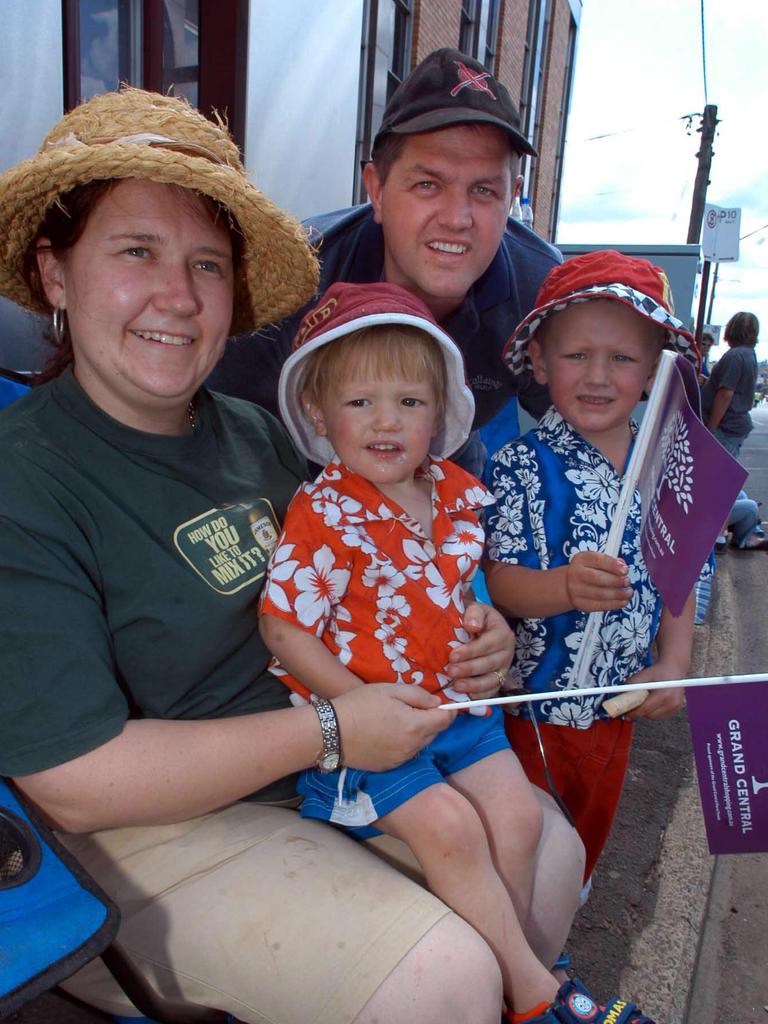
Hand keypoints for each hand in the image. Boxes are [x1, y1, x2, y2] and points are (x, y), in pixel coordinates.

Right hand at [333, 684, 455, 770]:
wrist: (331, 731)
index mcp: (415, 726)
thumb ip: (418, 695)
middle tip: (412, 707)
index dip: (447, 709)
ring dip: (418, 732)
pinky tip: (388, 734)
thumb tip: (438, 703)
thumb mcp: (389, 690)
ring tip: (397, 720)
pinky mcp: (390, 766)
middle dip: (431, 720)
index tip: (439, 702)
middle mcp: (412, 747)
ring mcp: (401, 759)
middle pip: (435, 733)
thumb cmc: (360, 704)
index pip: (446, 720)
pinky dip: (405, 743)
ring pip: (421, 744)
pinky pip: (407, 753)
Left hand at [445, 602, 514, 698]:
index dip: (471, 651)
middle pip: (489, 664)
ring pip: (492, 680)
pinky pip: (493, 690)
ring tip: (457, 686)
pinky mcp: (499, 679)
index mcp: (502, 633)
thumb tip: (471, 625)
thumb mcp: (476, 608)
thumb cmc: (475, 618)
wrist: (480, 625)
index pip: (488, 644)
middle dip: (469, 669)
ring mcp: (504, 667)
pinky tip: (468, 696)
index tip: (453, 656)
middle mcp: (507, 652)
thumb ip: (474, 613)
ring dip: (474, 685)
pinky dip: (482, 695)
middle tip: (451, 671)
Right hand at [565, 551, 632, 611]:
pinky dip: (613, 604)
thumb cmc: (588, 570)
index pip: (597, 560)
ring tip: (628, 592)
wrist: (570, 583)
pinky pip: (599, 605)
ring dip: (618, 594)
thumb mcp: (596, 561)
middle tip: (627, 582)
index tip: (625, 570)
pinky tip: (622, 601)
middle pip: (597, 578)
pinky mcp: (580, 603)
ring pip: (599, 593)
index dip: (613, 566)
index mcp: (582, 559)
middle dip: (616, 581)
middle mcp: (576, 573)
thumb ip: (611, 561)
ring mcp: (576, 589)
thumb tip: (623, 567)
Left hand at [622, 664, 684, 720]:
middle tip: (631, 709)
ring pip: (655, 717)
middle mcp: (672, 703)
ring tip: (643, 702)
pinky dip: (654, 712)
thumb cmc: (657, 671)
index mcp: (663, 694)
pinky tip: (652, 703)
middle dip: (639, 713)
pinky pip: (661, 715)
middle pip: (650, 715)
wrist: (674, 668)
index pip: (645, 709)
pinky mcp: (678, 709)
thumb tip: (618, 696)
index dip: (633, 713)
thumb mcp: (642, 675)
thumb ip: (631, 685)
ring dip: (647, 713)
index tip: (625, 715)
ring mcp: (676, 707)